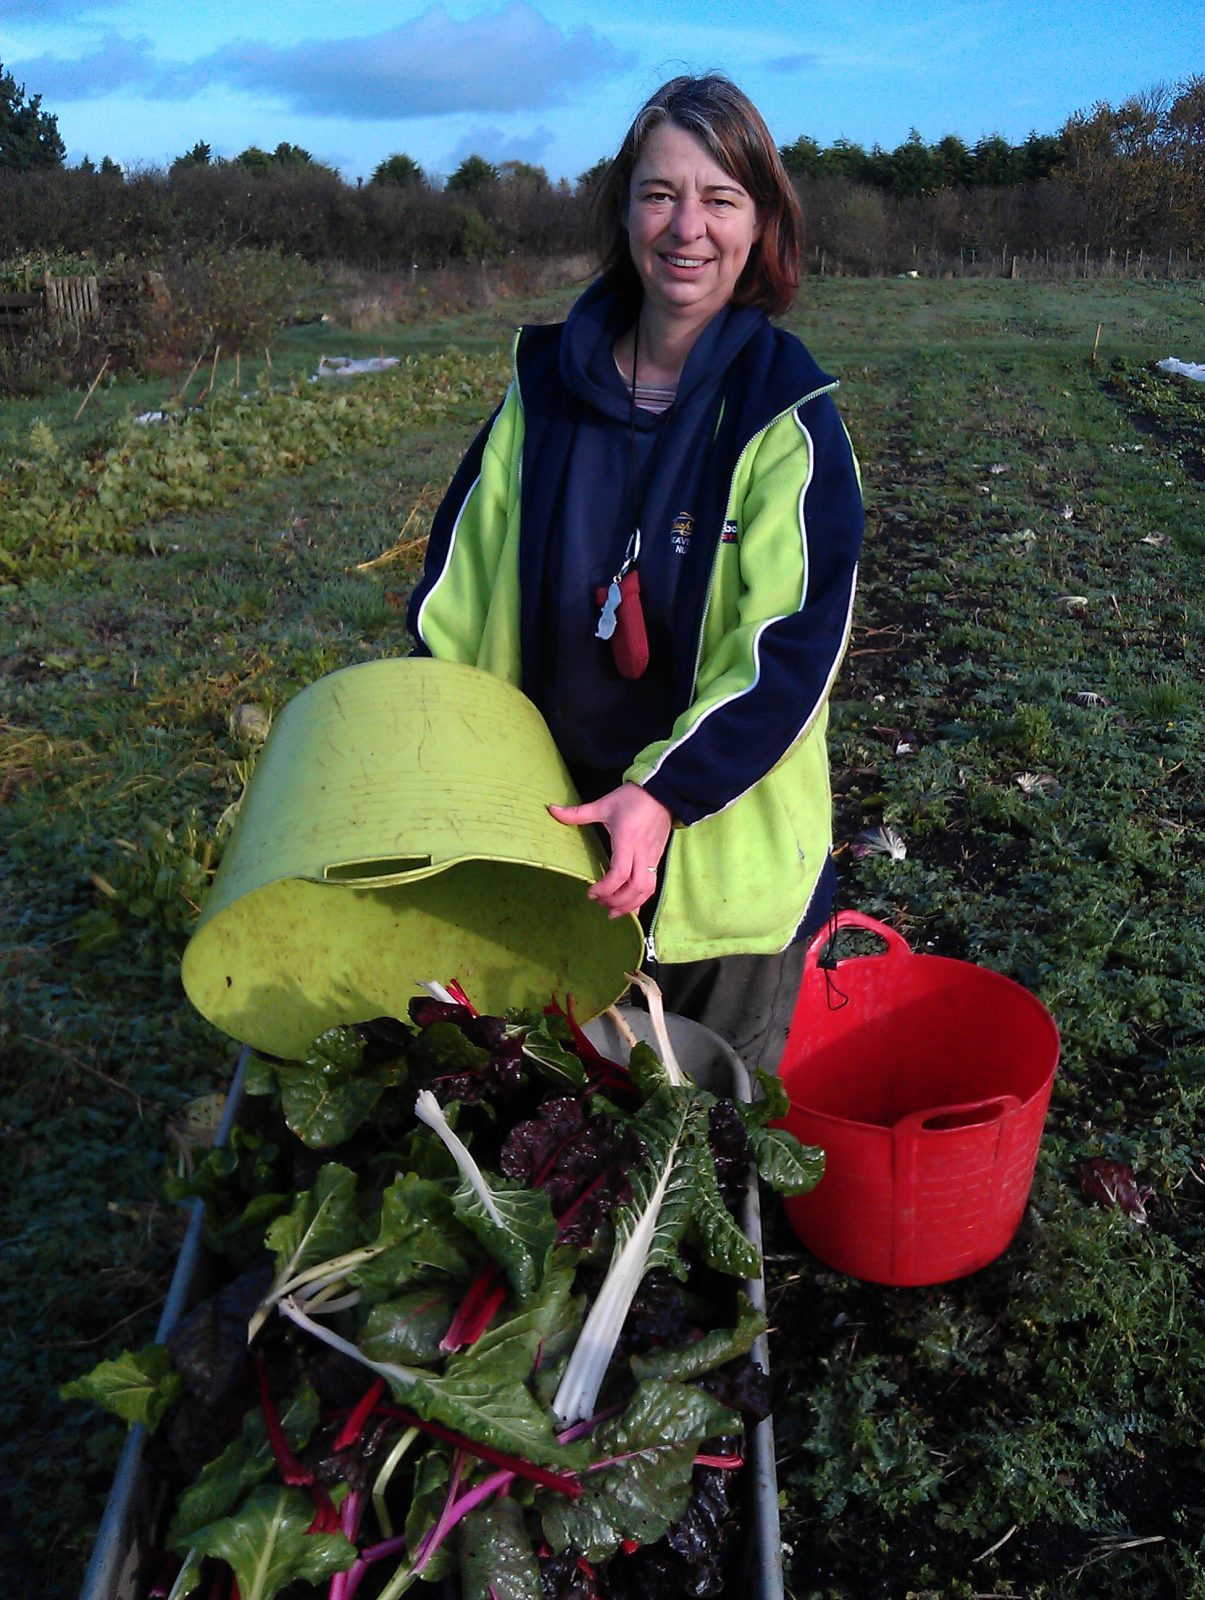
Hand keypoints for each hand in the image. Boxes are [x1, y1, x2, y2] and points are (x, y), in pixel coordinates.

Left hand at [548, 782, 672, 917]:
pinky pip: (652, 885)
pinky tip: (629, 907)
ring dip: (630, 905)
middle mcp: (642, 852)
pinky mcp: (658, 859)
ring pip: (647, 890)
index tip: (591, 892)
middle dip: (617, 901)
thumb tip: (552, 810)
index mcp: (627, 839)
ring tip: (613, 912)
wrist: (663, 791)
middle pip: (636, 887)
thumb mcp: (604, 804)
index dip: (606, 887)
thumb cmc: (632, 798)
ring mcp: (652, 857)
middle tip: (599, 904)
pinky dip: (641, 899)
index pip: (620, 872)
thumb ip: (577, 812)